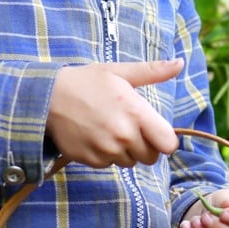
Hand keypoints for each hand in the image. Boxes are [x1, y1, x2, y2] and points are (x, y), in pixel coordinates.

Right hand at [47, 60, 181, 167]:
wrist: (48, 97)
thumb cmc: (87, 81)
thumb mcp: (120, 72)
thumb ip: (153, 72)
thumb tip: (180, 63)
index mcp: (136, 113)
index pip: (168, 144)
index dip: (164, 139)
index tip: (155, 131)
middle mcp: (124, 135)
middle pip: (150, 157)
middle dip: (145, 145)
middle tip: (128, 127)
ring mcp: (106, 150)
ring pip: (130, 162)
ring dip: (124, 151)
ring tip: (108, 129)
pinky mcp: (91, 160)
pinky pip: (109, 164)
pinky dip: (105, 155)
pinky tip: (95, 136)